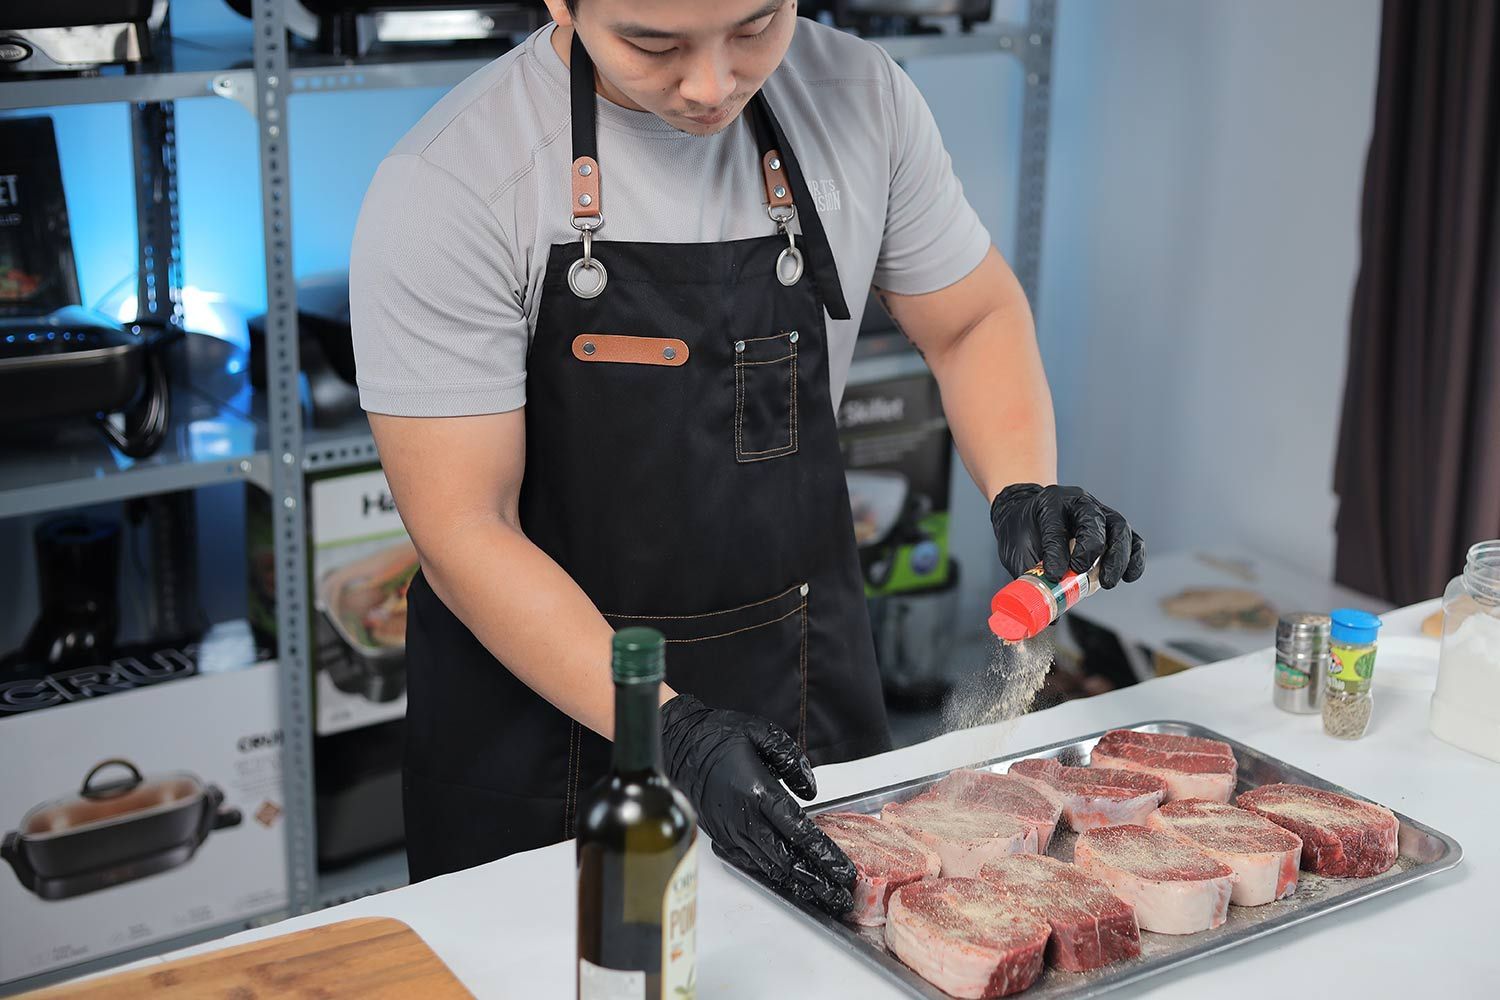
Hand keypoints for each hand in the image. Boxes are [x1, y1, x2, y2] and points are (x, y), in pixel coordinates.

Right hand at [660, 694, 854, 915]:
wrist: (679, 746)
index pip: (798, 831)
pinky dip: (775, 876)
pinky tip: (791, 882)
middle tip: (841, 897)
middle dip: (818, 881)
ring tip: (823, 895)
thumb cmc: (719, 737)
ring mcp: (730, 832)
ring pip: (770, 867)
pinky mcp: (721, 838)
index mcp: (757, 793)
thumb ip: (793, 760)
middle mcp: (744, 819)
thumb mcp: (761, 732)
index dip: (824, 854)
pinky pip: (752, 864)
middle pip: (787, 860)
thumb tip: (810, 792)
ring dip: (799, 884)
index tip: (844, 870)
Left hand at [989, 483, 1145, 587]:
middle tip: (1083, 574)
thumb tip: (1050, 618)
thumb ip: (1030, 579)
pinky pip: (1132, 539)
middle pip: (1095, 520)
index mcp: (1050, 503)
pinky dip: (1134, 558)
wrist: (1028, 516)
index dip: (1056, 552)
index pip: (1056, 526)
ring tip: (1108, 582)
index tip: (1054, 575)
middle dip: (1092, 550)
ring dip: (1118, 557)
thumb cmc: (1023, 533)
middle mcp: (1079, 503)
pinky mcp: (1114, 528)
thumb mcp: (1017, 551)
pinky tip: (1128, 576)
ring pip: (1119, 528)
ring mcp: (1100, 512)